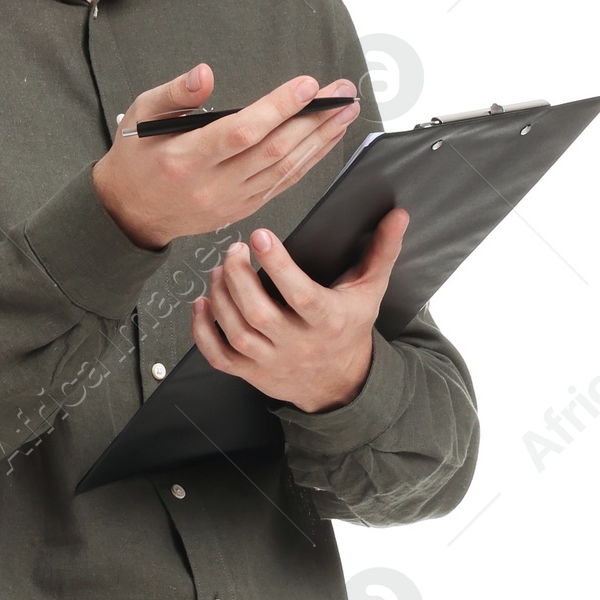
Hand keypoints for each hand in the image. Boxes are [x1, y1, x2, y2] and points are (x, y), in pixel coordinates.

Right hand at [92, 62, 360, 252]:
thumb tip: (206, 73)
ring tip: (346, 112)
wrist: (130, 213)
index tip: (308, 86)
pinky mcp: (242, 210)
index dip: (278, 109)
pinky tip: (326, 141)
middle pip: (274, 151)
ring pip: (285, 170)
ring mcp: (230, 202)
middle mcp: (212, 185)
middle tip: (343, 92)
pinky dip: (309, 162)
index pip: (241, 132)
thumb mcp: (140, 115)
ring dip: (320, 140)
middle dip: (314, 119)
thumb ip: (175, 93)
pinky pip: (282, 185)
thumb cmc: (136, 157)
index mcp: (186, 159)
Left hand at [191, 209, 410, 413]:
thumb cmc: (350, 329)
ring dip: (220, 297)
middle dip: (238, 277)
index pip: (299, 294)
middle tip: (233, 250)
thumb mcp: (370, 291)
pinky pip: (219, 357)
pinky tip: (201, 304)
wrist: (339, 385)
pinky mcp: (251, 373)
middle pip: (258, 312)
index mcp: (327, 320)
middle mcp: (297, 343)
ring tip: (220, 270)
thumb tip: (399, 215)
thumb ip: (382, 251)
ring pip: (236, 331)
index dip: (278, 265)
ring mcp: (271, 361)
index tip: (260, 236)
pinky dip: (203, 332)